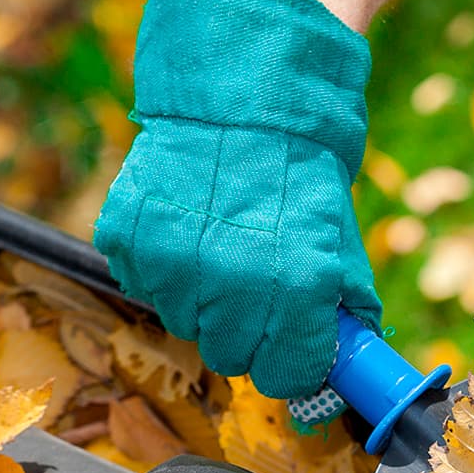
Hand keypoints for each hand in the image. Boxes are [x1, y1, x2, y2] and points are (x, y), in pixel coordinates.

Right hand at [94, 0, 380, 397]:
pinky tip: (184, 225)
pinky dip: (161, 266)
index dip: (291, 364)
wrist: (242, 96)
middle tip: (253, 288)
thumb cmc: (299, 174)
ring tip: (217, 244)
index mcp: (297, 290)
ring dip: (201, 299)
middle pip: (229, 357)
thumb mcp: (338, 241)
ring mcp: (174, 265)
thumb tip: (344, 373)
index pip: (286, 376)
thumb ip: (340, 311)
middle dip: (245, 333)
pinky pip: (143, 283)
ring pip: (183, 324)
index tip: (290, 347)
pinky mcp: (129, 242)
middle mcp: (232, 286)